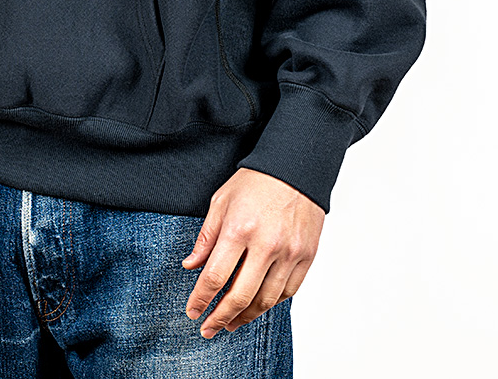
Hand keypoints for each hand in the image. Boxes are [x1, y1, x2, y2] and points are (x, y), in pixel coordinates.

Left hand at [182, 167, 323, 337]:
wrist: (295, 169)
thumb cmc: (255, 182)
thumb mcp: (221, 201)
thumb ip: (206, 237)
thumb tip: (191, 266)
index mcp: (239, 229)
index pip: (214, 276)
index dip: (201, 299)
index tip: (193, 311)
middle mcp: (266, 245)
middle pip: (240, 296)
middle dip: (220, 317)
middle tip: (208, 328)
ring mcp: (289, 253)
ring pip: (266, 300)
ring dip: (245, 317)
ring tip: (230, 323)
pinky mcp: (306, 257)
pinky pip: (287, 292)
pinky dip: (270, 303)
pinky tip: (256, 306)